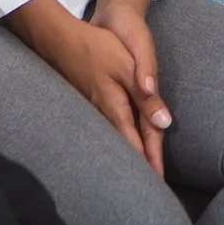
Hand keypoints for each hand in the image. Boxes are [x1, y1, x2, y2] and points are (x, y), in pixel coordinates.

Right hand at [91, 0, 171, 176]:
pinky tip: (118, 140)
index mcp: (116, 108)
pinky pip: (107, 125)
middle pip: (126, 144)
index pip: (137, 142)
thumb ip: (146, 96)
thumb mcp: (127, 68)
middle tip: (150, 186)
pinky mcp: (89, 100)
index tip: (158, 183)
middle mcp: (103, 113)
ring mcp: (93, 107)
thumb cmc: (96, 48)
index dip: (150, 162)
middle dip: (139, 164)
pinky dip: (118, 136)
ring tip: (137, 170)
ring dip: (128, 152)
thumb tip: (164, 123)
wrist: (59, 38)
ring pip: (115, 136)